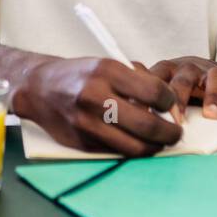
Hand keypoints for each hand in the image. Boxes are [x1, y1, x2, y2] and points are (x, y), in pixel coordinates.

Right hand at [13, 56, 182, 156]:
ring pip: (134, 146)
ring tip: (161, 142)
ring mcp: (87, 123)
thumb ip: (138, 80)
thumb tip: (168, 103)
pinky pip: (117, 152)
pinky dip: (133, 150)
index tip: (173, 105)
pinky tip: (138, 143)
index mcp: (106, 71)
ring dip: (155, 147)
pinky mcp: (82, 142)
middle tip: (177, 133)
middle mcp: (96, 97)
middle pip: (147, 124)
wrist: (40, 88)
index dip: (170, 102)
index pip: (154, 92)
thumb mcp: (108, 64)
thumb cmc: (81, 75)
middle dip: (170, 133)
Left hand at [148, 56, 216, 119]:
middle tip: (176, 119)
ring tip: (211, 115)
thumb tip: (118, 113)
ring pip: (214, 78)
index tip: (144, 113)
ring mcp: (215, 74)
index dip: (151, 94)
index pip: (158, 76)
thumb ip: (144, 99)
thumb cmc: (187, 91)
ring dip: (212, 96)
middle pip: (184, 76)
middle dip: (179, 97)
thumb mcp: (164, 91)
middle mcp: (192, 69)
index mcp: (170, 70)